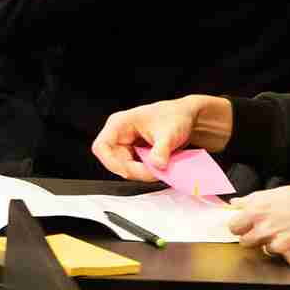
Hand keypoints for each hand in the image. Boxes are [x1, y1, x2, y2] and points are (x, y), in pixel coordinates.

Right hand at [91, 94, 233, 181]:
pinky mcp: (132, 153)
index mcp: (119, 123)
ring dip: (141, 172)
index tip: (128, 172)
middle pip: (114, 161)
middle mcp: (118, 134)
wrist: (187, 118)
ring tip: (160, 167)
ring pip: (123, 167)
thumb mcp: (170, 133)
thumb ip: (161, 150)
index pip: (102, 147)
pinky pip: (133, 167)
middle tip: (155, 172)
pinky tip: (158, 166)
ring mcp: (125, 144)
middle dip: (134, 170)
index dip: (111, 162)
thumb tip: (156, 165)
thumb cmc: (176, 117)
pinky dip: (145, 171)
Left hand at [226, 181, 289, 266]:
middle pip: (246, 242)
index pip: (234, 226)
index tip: (249, 226)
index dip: (242, 227)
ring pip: (269, 251)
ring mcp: (280, 245)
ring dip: (280, 245)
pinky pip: (289, 260)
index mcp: (259, 210)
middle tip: (278, 229)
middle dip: (258, 238)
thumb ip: (254, 200)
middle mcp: (266, 228)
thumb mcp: (282, 191)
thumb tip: (235, 203)